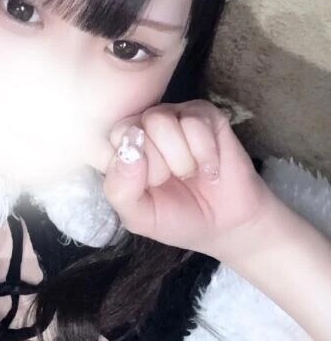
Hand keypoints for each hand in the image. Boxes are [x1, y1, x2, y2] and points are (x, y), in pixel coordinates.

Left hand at [93, 99, 275, 256]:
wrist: (226, 225)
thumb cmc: (177, 218)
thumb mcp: (139, 217)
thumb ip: (120, 190)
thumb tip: (129, 153)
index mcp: (124, 148)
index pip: (114, 138)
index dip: (134, 168)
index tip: (152, 187)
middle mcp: (145, 127)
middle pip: (135, 127)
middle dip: (157, 166)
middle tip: (173, 180)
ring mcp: (175, 117)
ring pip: (161, 121)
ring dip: (181, 159)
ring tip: (191, 173)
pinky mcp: (205, 115)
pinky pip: (195, 122)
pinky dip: (205, 155)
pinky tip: (210, 169)